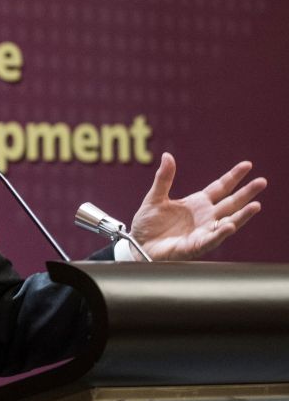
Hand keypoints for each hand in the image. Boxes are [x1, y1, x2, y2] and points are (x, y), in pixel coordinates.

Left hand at [129, 152, 265, 259]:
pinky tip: (229, 227)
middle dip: (246, 193)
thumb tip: (167, 155)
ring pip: (228, 222)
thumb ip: (164, 178)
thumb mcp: (155, 197)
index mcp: (198, 203)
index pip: (220, 187)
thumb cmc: (148, 223)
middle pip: (231, 203)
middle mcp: (205, 216)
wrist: (138, 245)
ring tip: (256, 206)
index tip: (247, 165)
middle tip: (262, 182)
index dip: (233, 177)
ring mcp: (203, 231)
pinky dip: (220, 234)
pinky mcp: (195, 246)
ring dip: (242, 216)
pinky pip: (210, 240)